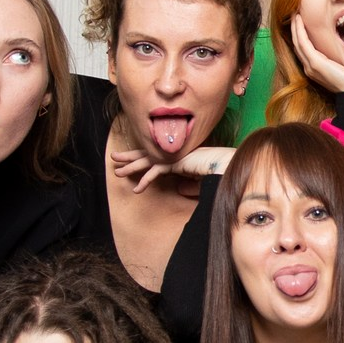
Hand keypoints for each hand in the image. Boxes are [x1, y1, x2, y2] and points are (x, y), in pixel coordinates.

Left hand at [112, 146, 233, 194]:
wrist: (227, 165)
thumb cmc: (219, 171)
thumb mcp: (201, 181)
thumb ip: (190, 185)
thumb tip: (179, 189)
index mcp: (179, 155)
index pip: (156, 155)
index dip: (142, 157)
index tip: (130, 161)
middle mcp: (174, 153)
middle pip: (148, 154)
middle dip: (130, 157)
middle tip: (115, 159)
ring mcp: (175, 156)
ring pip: (148, 160)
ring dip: (131, 166)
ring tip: (117, 171)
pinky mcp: (176, 162)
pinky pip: (157, 171)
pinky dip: (146, 180)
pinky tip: (137, 189)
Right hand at [291, 14, 343, 95]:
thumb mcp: (341, 65)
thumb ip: (335, 56)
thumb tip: (339, 43)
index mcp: (314, 69)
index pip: (303, 48)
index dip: (299, 34)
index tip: (299, 20)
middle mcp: (309, 68)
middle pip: (297, 44)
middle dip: (294, 28)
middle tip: (293, 13)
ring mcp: (310, 66)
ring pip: (297, 42)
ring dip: (294, 26)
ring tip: (294, 13)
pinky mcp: (315, 63)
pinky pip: (303, 43)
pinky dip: (299, 30)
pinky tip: (298, 20)